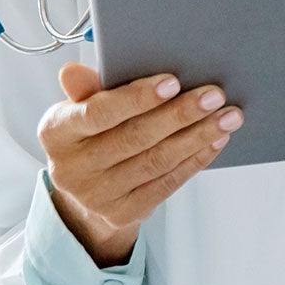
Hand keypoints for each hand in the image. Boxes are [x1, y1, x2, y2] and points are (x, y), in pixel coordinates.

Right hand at [38, 62, 240, 265]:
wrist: (89, 188)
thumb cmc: (93, 132)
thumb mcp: (83, 108)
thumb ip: (86, 89)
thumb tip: (72, 71)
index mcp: (56, 132)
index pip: (98, 112)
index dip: (137, 98)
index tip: (174, 82)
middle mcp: (70, 168)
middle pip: (135, 137)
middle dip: (180, 114)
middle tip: (214, 95)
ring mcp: (96, 195)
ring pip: (157, 161)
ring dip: (198, 136)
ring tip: (229, 116)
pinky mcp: (122, 213)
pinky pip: (167, 183)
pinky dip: (196, 159)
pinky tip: (216, 140)